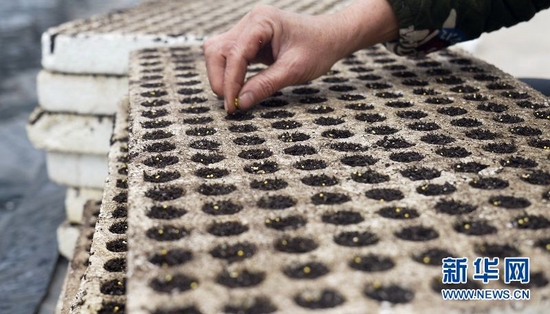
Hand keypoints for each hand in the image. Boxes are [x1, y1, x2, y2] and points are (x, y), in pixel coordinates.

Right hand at [203, 1, 397, 112]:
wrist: (331, 38)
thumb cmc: (318, 49)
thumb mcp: (294, 70)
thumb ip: (266, 85)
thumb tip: (240, 103)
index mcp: (262, 21)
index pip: (235, 54)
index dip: (230, 82)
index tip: (232, 106)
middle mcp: (250, 22)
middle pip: (217, 50)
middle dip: (220, 79)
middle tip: (232, 105)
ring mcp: (247, 29)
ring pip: (217, 53)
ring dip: (221, 77)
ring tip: (234, 99)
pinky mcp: (247, 40)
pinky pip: (228, 56)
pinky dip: (230, 74)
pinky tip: (239, 89)